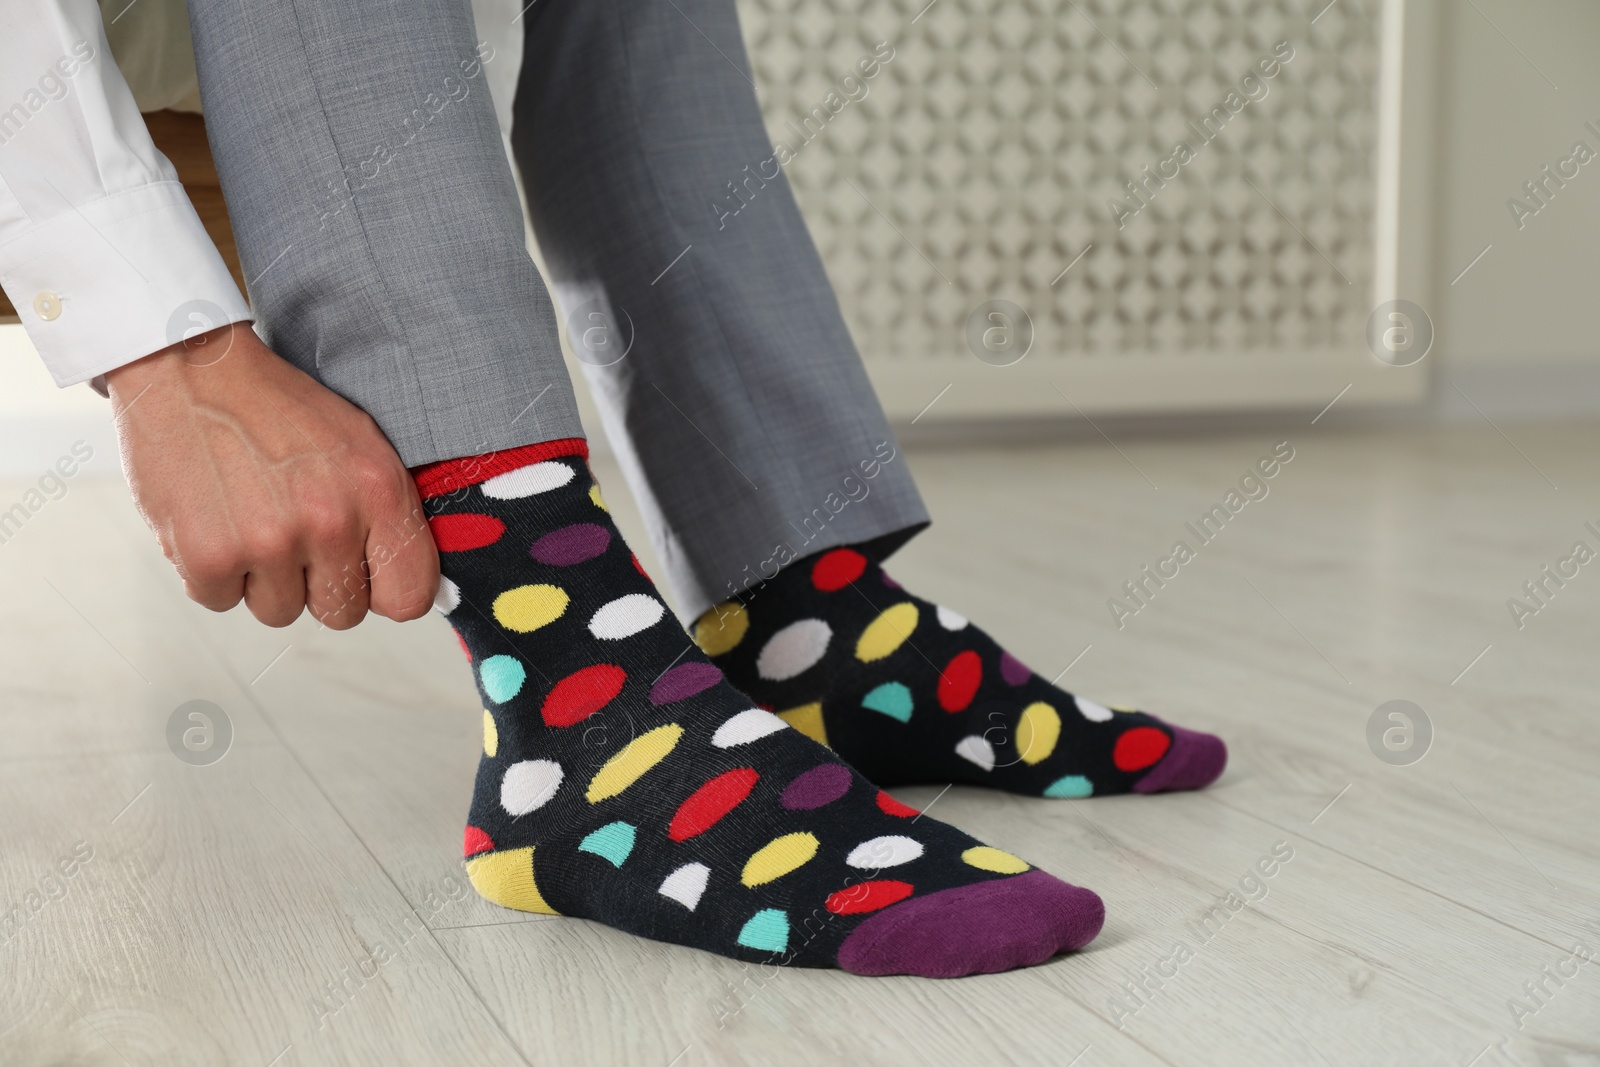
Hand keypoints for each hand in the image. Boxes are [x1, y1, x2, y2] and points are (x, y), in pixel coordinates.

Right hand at [105, 323, 438, 628]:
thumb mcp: (361, 445)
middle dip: (319, 586)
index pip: (409, 597)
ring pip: (279, 612)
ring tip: (249, 519)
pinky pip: (220, 601)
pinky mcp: (207, 556)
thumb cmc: (279, 408)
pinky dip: (212, 572)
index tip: (364, 576)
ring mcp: (268, 543)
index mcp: (379, 493)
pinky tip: (214, 520)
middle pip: (342, 614)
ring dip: (262, 579)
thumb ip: (391, 516)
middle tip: (294, 535)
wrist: (191, 368)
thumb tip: (415, 590)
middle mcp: (330, 522)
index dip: (384, 592)